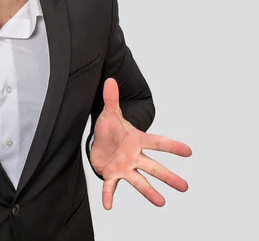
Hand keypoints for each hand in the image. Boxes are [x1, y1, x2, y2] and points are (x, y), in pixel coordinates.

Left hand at [90, 78, 191, 209]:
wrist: (98, 144)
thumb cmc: (109, 130)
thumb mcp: (110, 114)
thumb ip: (111, 99)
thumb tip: (109, 80)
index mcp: (138, 140)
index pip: (158, 142)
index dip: (172, 146)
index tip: (189, 151)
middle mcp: (135, 156)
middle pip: (153, 166)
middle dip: (168, 176)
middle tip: (184, 187)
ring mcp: (125, 167)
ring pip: (138, 181)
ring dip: (149, 192)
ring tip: (162, 203)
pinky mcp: (112, 175)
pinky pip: (110, 187)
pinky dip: (109, 196)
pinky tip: (108, 207)